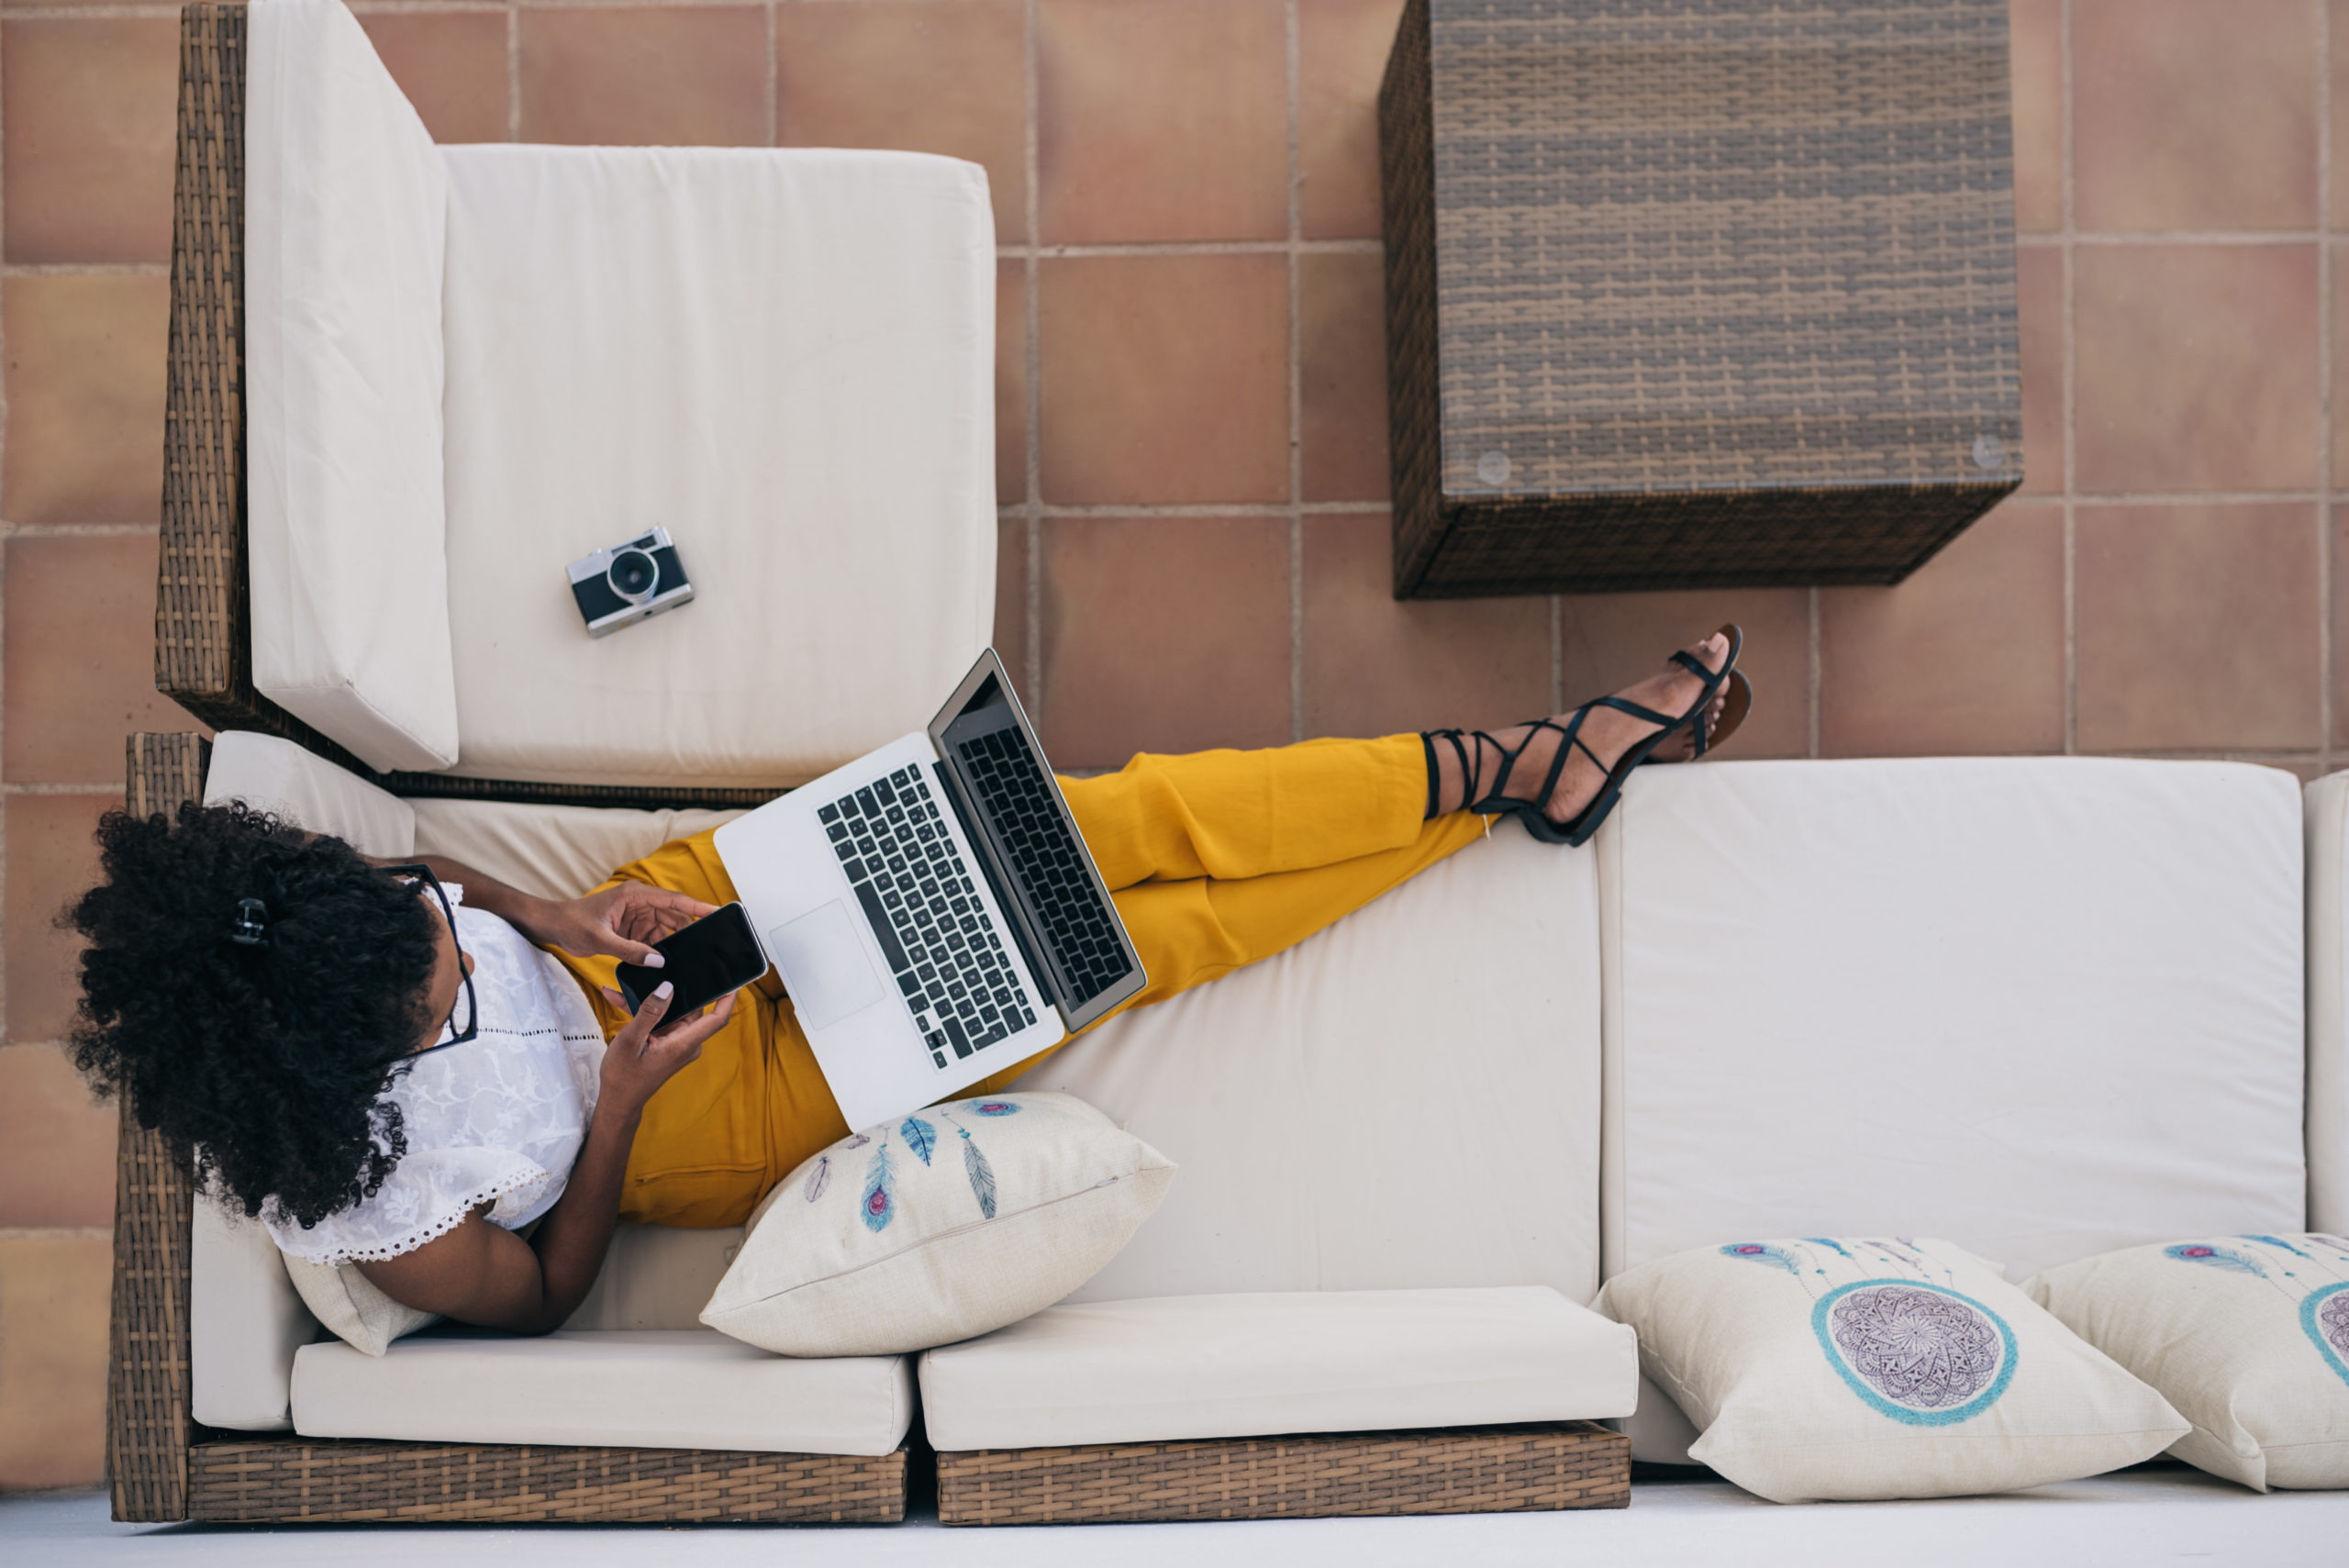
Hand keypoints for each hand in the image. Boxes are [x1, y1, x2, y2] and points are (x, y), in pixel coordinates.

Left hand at [531, 883, 717, 965]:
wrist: (552, 927)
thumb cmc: (571, 923)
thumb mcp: (600, 939)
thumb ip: (630, 951)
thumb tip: (658, 962)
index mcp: (635, 895)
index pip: (673, 900)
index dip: (697, 907)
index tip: (717, 912)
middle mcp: (640, 903)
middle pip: (673, 917)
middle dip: (686, 932)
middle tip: (703, 948)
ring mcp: (636, 917)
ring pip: (664, 931)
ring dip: (670, 945)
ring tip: (683, 960)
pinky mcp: (631, 930)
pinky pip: (652, 941)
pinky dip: (657, 952)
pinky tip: (663, 963)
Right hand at [594, 982, 734, 1112]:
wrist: (618, 1100)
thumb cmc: (623, 1075)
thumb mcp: (631, 1040)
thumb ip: (650, 1012)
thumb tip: (668, 987)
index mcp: (683, 1043)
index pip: (717, 1019)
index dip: (728, 998)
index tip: (732, 979)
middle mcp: (686, 1042)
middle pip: (693, 1008)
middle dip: (679, 988)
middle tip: (666, 965)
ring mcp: (677, 1042)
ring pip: (673, 1011)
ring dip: (653, 999)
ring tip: (628, 985)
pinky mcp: (667, 1042)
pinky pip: (661, 1020)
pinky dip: (645, 1011)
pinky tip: (620, 998)